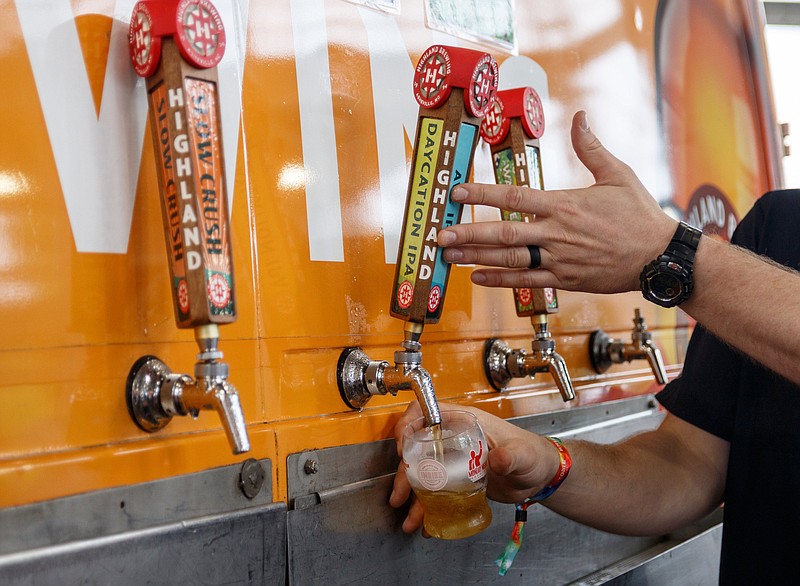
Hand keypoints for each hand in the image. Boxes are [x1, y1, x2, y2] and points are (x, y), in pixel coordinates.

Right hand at [389, 401, 558, 533]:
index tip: (404, 446)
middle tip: (400, 492)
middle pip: (418, 447)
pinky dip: (427, 507)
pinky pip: (435, 490)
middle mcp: (454, 438)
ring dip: (412, 493)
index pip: (429, 411)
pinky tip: (425, 522)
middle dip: (405, 470)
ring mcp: (454, 459)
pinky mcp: (457, 479)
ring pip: (423, 472)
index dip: (411, 423)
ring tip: (409, 516)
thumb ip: (511, 456)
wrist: (540, 476)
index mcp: (466, 422)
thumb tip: (499, 458)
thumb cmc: (533, 455)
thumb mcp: (523, 454)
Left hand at [437, 111, 676, 293]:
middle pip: (503, 233)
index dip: (482, 194)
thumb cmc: (640, 215)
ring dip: (476, 258)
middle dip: (468, 233)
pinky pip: (526, 282)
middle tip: (440, 234)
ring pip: (510, 259)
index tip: (457, 192)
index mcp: (564, 204)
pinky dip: (500, 280)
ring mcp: (559, 259)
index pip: (514, 197)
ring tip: (449, 256)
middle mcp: (557, 233)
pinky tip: (477, 277)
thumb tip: (579, 116)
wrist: (660, 257)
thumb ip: (591, 148)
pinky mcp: (565, 280)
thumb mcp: (618, 175)